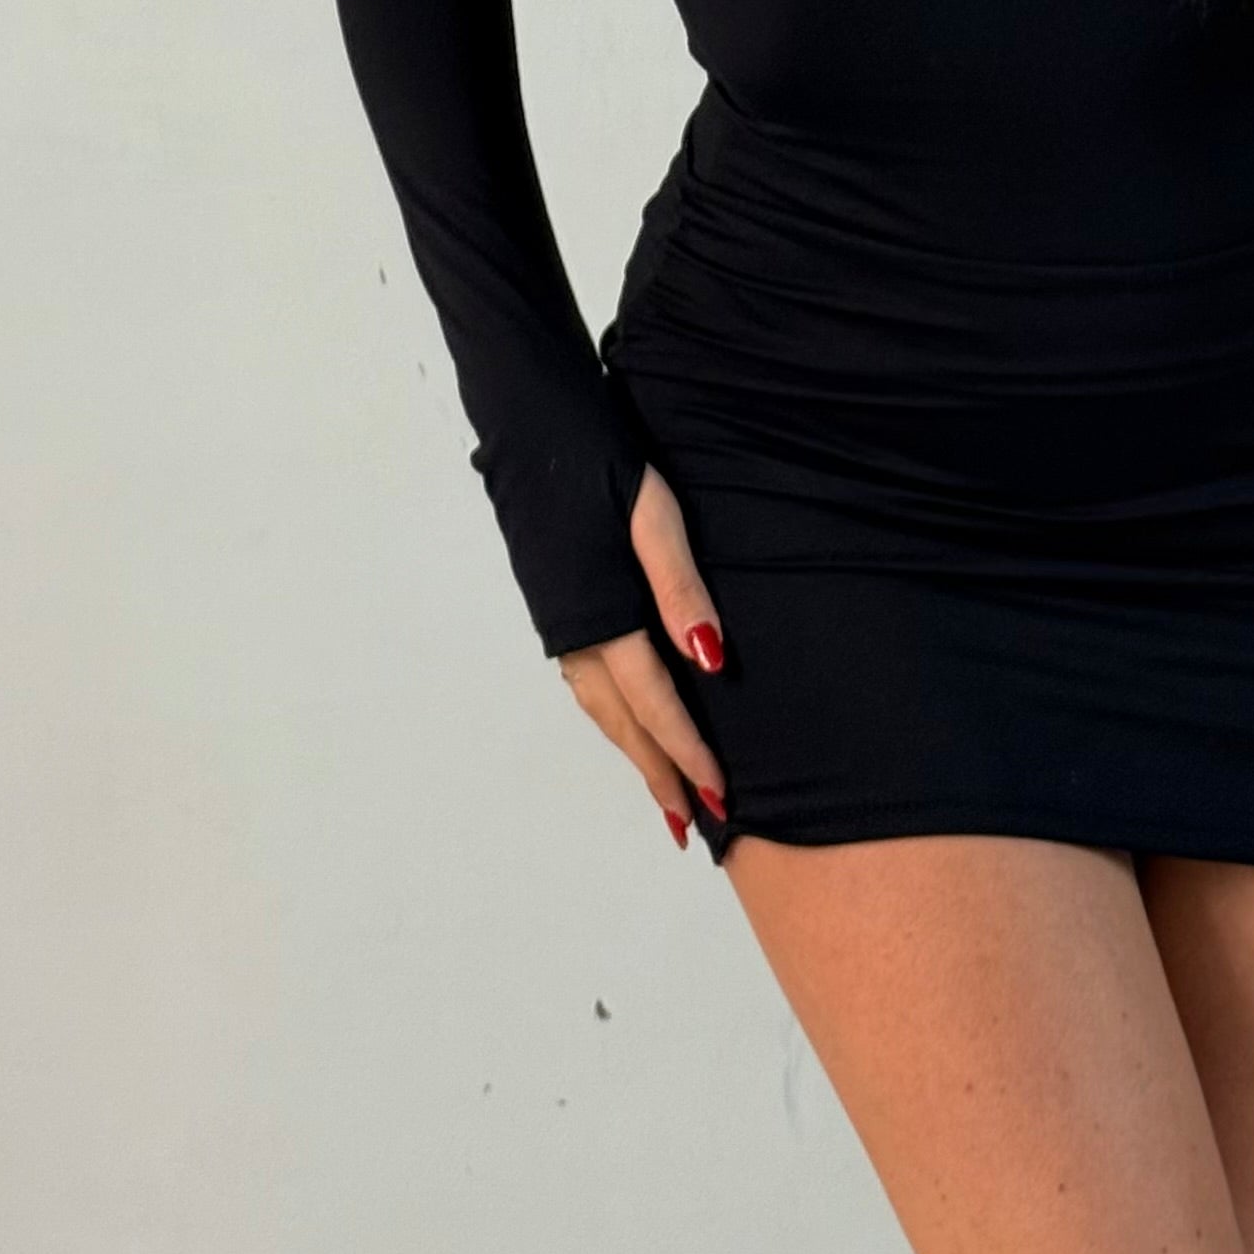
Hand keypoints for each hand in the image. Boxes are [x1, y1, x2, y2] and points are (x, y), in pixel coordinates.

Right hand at [554, 462, 730, 849]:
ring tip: (665, 791)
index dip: (690, 753)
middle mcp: (576, 634)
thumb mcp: (654, 514)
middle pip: (624, 724)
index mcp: (604, 617)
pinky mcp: (557, 609)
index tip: (721, 798)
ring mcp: (561, 625)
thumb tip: (712, 662)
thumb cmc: (602, 461)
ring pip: (602, 710)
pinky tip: (628, 723)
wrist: (531, 428)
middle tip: (694, 826)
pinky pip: (589, 686)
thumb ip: (680, 587)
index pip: (656, 705)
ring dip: (635, 753)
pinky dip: (614, 718)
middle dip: (661, 775)